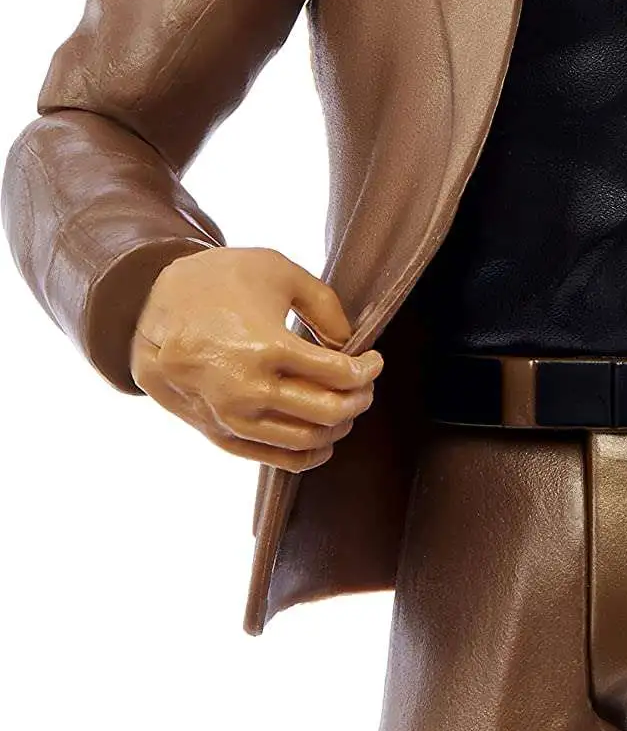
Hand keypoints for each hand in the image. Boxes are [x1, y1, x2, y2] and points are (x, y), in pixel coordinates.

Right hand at [129, 246, 382, 472]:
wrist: (149, 311)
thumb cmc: (218, 283)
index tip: (374, 358)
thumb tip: (350, 345)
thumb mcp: (278, 271)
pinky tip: (324, 440)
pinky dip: (308, 455)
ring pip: (307, 441)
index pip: (340, 375)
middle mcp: (249, 391)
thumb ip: (325, 305)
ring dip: (338, 427)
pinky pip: (275, 459)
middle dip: (360, 399)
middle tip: (365, 383)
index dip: (368, 369)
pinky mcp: (219, 434)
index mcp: (267, 348)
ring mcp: (233, 419)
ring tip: (346, 404)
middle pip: (330, 412)